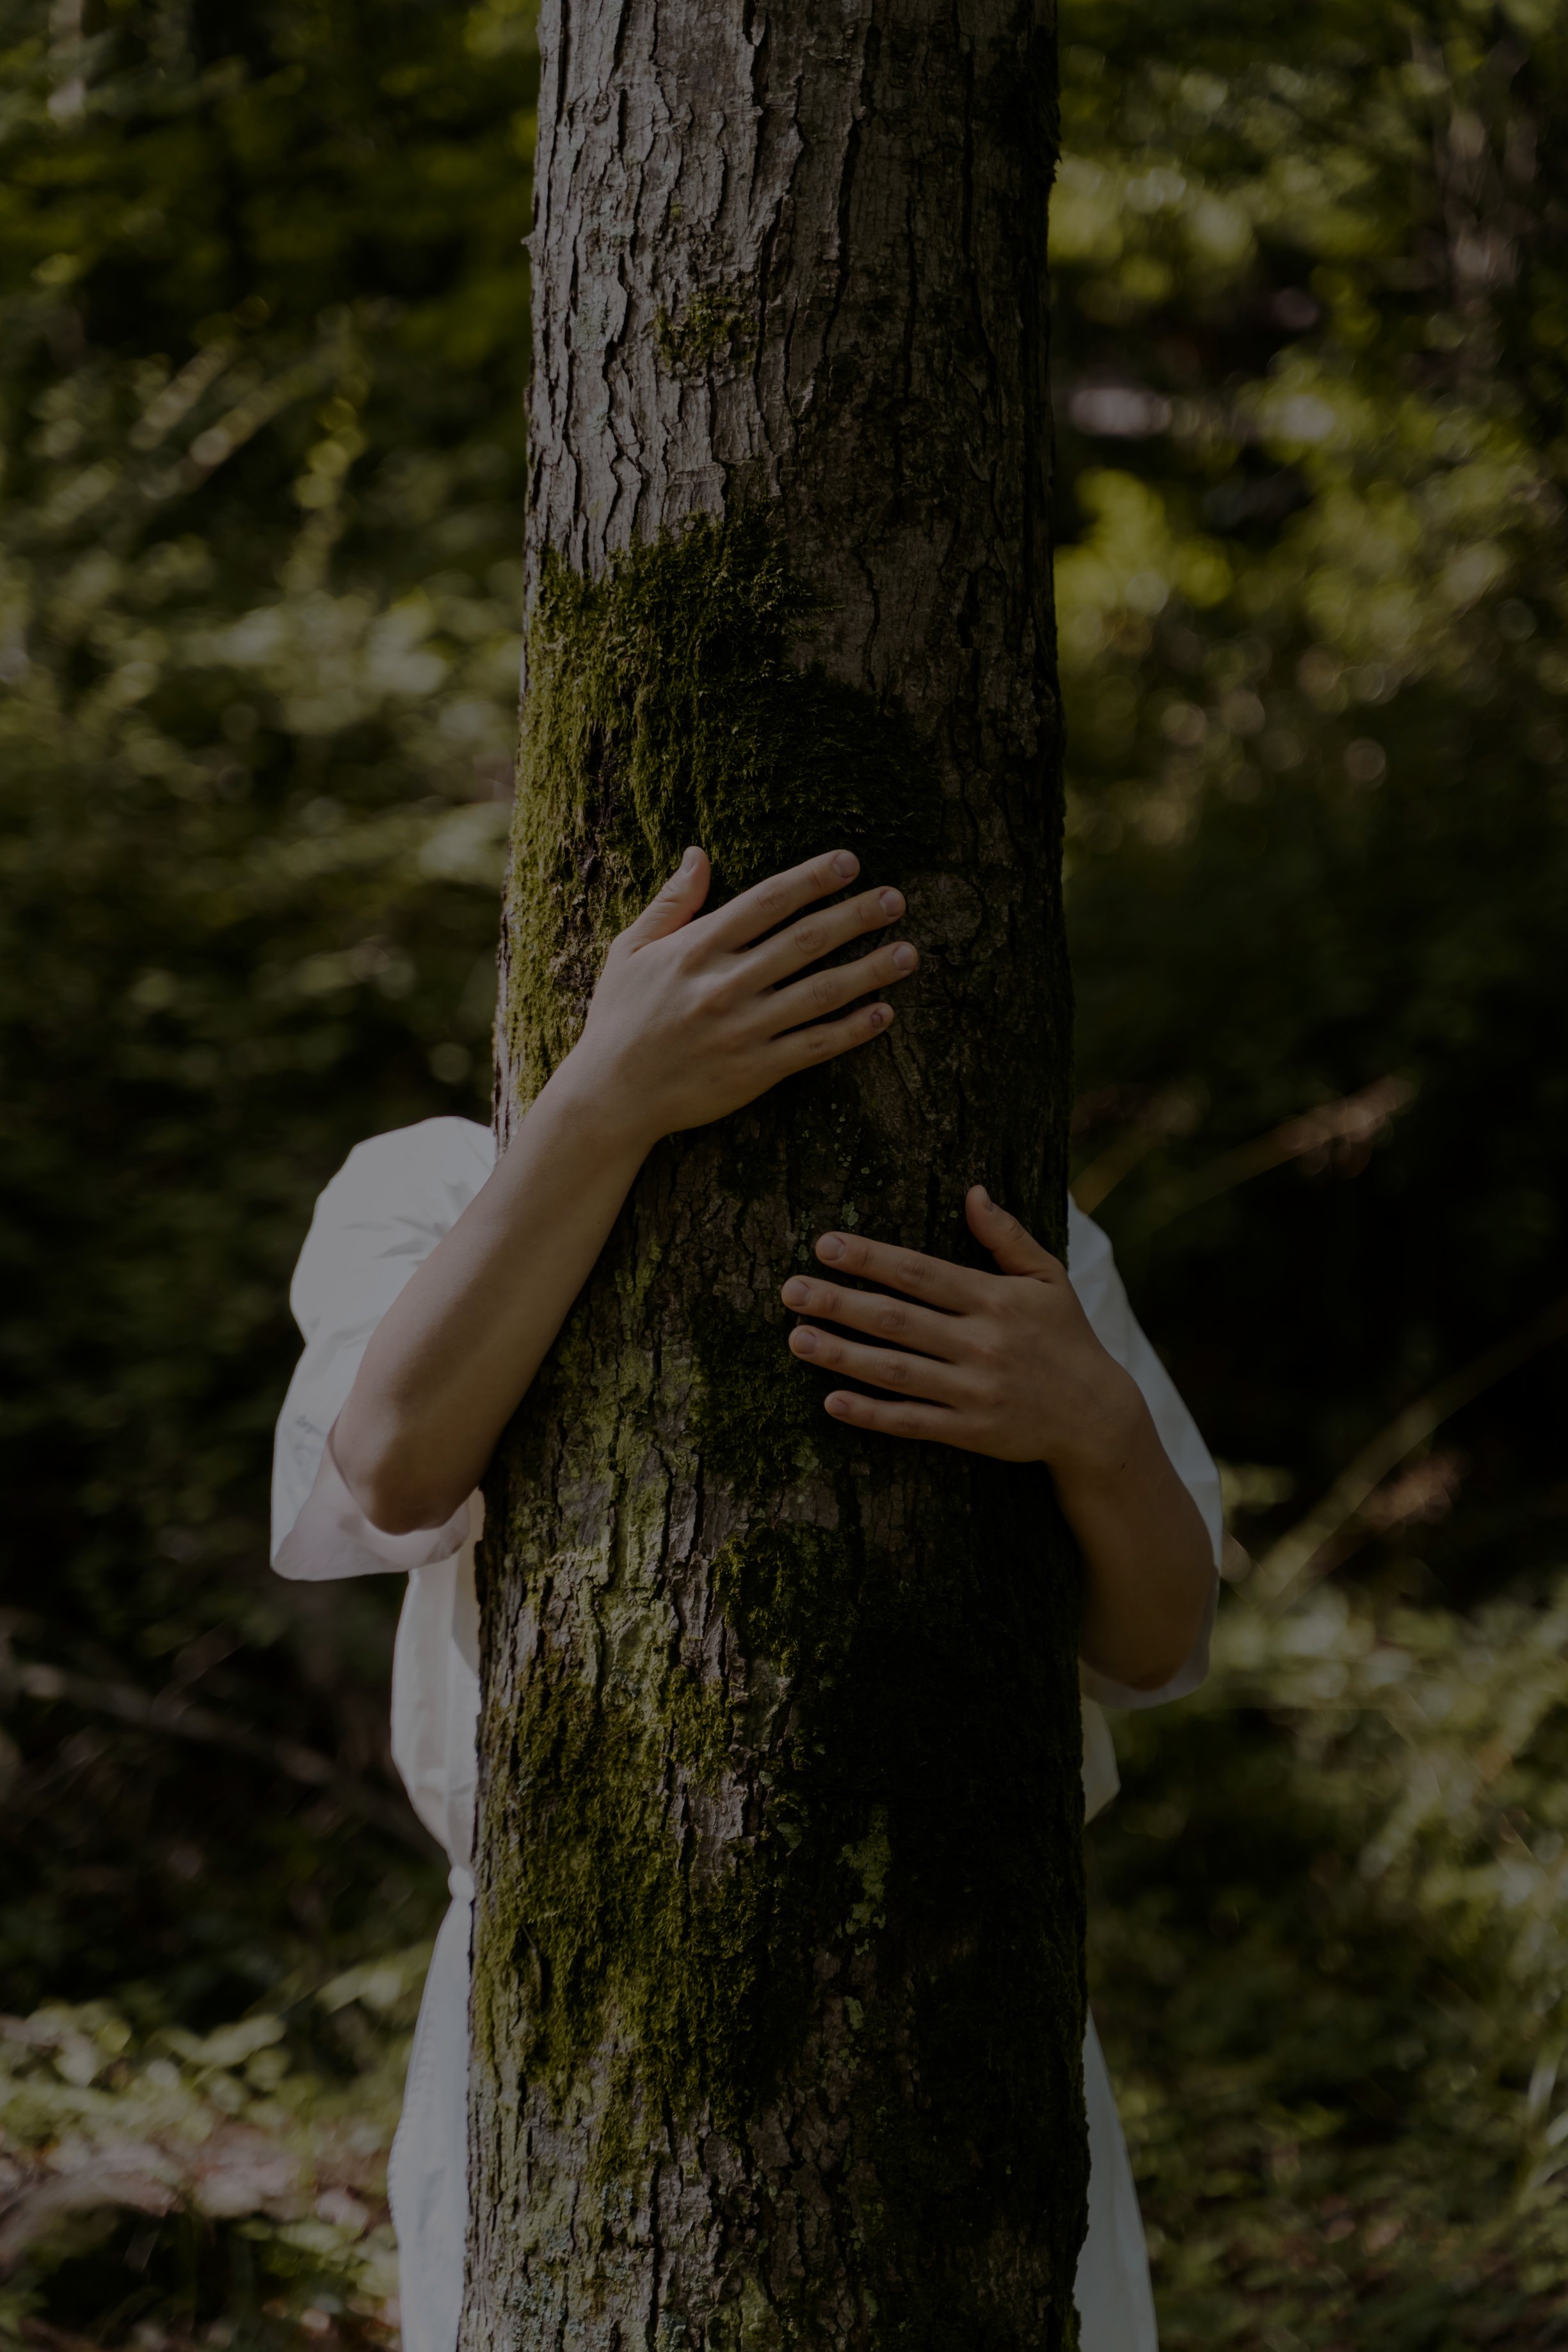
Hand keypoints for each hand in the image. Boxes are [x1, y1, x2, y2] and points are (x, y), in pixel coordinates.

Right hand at [564, 846, 916, 1145]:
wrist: (611, 1096)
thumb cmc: (619, 1018)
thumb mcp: (630, 951)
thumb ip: (671, 903)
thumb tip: (699, 853)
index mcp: (697, 949)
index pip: (767, 901)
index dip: (812, 878)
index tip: (850, 862)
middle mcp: (726, 985)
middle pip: (805, 941)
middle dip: (855, 916)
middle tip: (896, 899)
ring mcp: (745, 1030)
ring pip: (821, 993)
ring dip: (870, 970)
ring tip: (909, 952)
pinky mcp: (756, 1071)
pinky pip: (816, 1046)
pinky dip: (854, 1030)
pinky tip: (885, 1012)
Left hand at [779, 1187, 1143, 1472]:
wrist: (1096, 1416)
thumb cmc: (1065, 1337)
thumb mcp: (1048, 1277)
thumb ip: (1006, 1236)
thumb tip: (972, 1191)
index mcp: (995, 1300)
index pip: (920, 1272)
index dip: (870, 1258)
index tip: (825, 1245)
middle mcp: (982, 1344)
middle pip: (898, 1320)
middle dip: (840, 1303)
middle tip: (790, 1290)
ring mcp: (974, 1391)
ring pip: (896, 1371)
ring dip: (842, 1355)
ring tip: (797, 1338)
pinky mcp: (970, 1432)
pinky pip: (912, 1422)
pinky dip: (871, 1413)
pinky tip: (831, 1400)